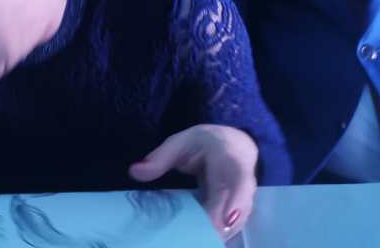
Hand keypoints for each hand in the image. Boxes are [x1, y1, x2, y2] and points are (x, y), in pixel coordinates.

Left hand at [129, 124, 257, 240]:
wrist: (234, 145)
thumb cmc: (206, 144)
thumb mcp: (182, 142)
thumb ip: (161, 157)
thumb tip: (135, 172)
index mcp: (229, 159)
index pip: (237, 180)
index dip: (235, 201)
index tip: (225, 221)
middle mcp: (243, 183)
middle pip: (239, 210)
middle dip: (221, 229)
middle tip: (201, 240)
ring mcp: (244, 200)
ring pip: (236, 224)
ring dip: (217, 237)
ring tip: (196, 243)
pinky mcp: (239, 214)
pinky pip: (230, 230)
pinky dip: (215, 238)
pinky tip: (198, 243)